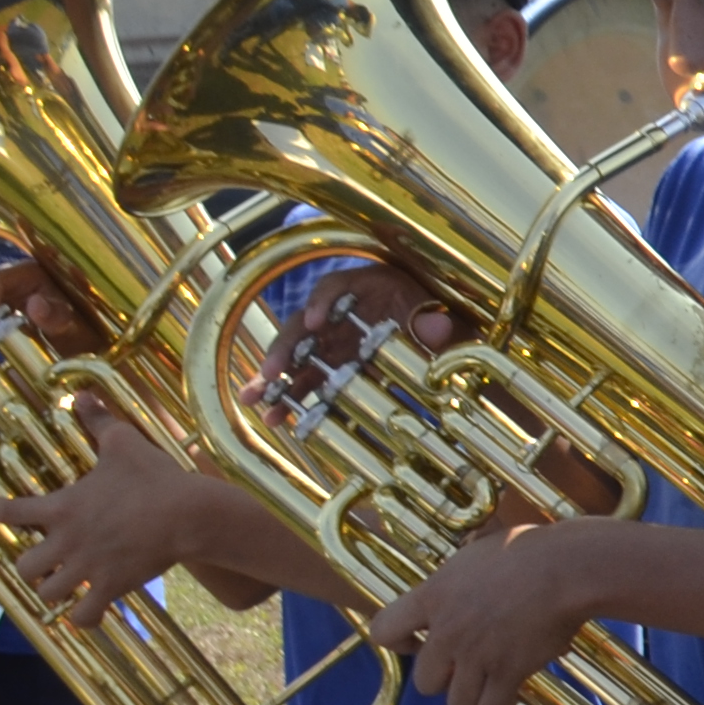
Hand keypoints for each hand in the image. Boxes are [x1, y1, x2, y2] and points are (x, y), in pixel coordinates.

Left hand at [0, 407, 255, 616]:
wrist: (186, 513)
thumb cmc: (152, 477)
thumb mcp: (123, 443)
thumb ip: (99, 422)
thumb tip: (83, 395)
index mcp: (62, 507)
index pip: (11, 511)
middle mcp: (66, 541)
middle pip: (24, 567)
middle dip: (29, 566)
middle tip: (41, 562)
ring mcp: (86, 567)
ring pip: (48, 594)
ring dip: (51, 592)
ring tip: (61, 588)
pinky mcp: (110, 587)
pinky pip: (85, 616)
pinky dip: (83, 618)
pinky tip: (86, 615)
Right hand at [255, 262, 455, 414]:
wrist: (451, 340)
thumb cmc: (445, 320)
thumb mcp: (447, 320)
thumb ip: (438, 324)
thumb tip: (436, 327)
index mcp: (368, 287)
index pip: (336, 286)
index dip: (323, 302)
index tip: (315, 323)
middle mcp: (342, 313)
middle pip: (304, 324)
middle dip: (285, 348)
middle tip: (271, 372)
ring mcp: (334, 341)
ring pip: (296, 357)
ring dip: (273, 378)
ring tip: (253, 400)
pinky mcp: (331, 368)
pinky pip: (305, 382)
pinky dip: (290, 399)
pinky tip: (273, 418)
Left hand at [366, 522, 608, 704]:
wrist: (567, 569)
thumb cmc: (529, 550)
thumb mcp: (481, 548)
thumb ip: (463, 567)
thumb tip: (469, 555)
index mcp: (433, 597)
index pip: (384, 631)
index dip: (397, 643)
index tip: (415, 644)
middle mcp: (447, 632)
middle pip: (424, 682)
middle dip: (444, 680)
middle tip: (464, 669)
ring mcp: (476, 656)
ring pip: (457, 704)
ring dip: (471, 700)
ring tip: (486, 692)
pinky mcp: (508, 673)